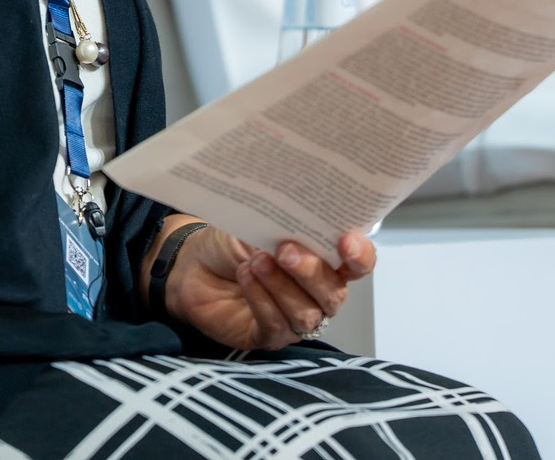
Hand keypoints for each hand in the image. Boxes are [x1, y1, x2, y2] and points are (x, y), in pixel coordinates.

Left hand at [161, 223, 373, 351]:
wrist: (194, 266)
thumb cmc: (231, 243)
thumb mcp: (260, 223)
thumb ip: (285, 224)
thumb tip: (299, 217)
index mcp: (324, 260)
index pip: (357, 264)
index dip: (360, 255)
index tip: (347, 241)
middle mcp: (316, 293)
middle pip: (334, 293)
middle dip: (311, 271)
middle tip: (284, 250)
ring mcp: (295, 318)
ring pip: (307, 314)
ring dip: (281, 286)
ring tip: (255, 262)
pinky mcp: (270, 337)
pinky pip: (277, 326)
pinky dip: (261, 299)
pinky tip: (246, 277)